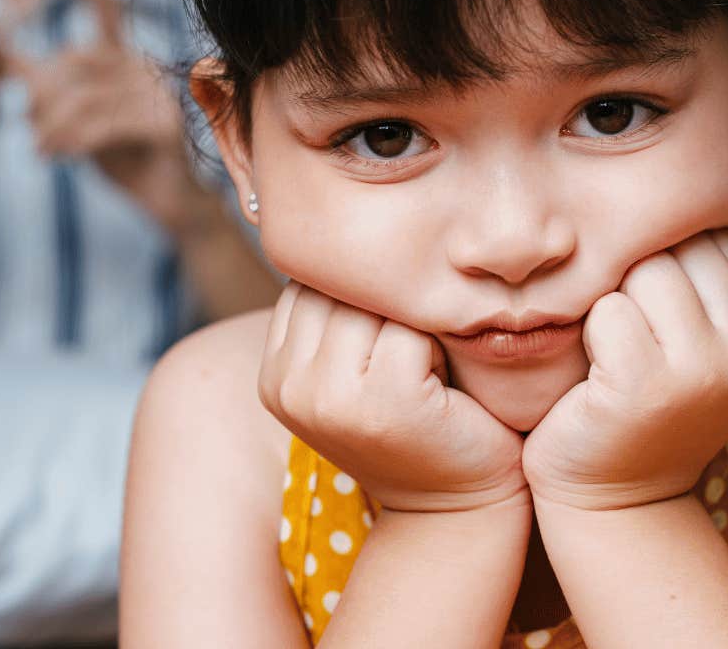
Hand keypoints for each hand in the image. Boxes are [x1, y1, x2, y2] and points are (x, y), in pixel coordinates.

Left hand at [15, 0, 210, 229]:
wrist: (169, 200)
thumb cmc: (121, 154)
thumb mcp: (76, 116)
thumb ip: (43, 84)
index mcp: (124, 58)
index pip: (105, 7)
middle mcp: (143, 65)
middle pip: (72, 64)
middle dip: (42, 99)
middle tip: (29, 129)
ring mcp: (157, 92)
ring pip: (80, 99)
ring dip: (50, 128)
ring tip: (40, 150)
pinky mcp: (162, 122)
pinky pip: (101, 125)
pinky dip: (71, 142)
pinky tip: (56, 156)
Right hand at [258, 283, 527, 512]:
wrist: (456, 506)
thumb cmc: (418, 424)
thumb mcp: (357, 366)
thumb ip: (335, 313)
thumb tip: (336, 221)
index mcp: (272, 373)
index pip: (311, 282)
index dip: (361, 298)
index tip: (386, 343)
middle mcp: (286, 385)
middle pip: (340, 287)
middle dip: (386, 305)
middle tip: (414, 357)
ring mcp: (330, 396)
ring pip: (375, 302)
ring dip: (412, 322)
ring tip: (424, 368)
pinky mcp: (384, 401)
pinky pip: (412, 328)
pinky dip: (438, 344)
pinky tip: (441, 384)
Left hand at [522, 231, 727, 511]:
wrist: (615, 498)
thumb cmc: (644, 406)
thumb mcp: (700, 344)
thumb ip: (713, 283)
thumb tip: (709, 201)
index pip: (716, 237)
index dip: (669, 259)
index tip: (656, 311)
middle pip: (681, 246)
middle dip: (641, 274)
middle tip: (630, 333)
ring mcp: (702, 365)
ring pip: (645, 270)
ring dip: (614, 302)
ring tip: (615, 351)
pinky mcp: (645, 381)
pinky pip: (608, 309)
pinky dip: (590, 333)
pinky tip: (598, 372)